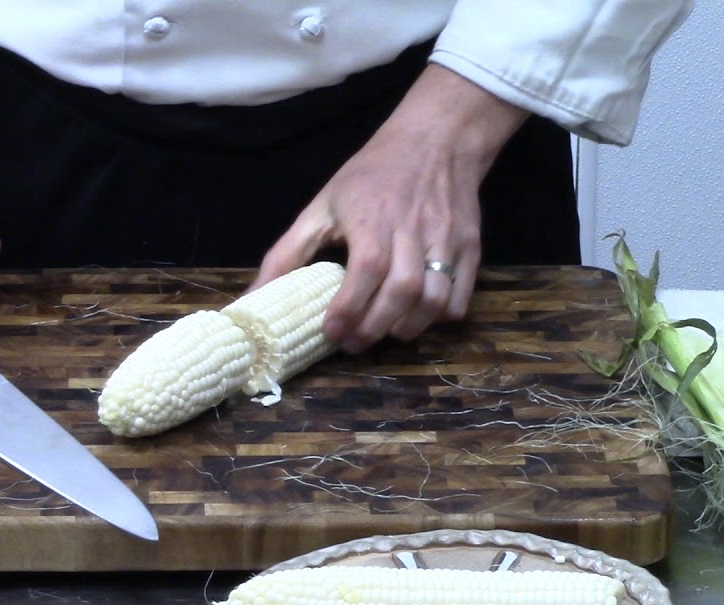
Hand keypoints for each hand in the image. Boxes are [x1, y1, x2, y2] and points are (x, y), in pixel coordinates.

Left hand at [253, 65, 527, 353]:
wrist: (435, 140)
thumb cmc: (371, 175)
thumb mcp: (321, 206)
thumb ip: (287, 254)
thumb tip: (252, 297)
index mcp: (372, 220)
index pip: (366, 272)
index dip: (349, 310)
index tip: (331, 333)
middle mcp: (414, 231)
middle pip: (402, 292)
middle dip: (375, 328)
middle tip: (354, 344)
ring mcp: (447, 240)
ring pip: (436, 298)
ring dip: (409, 327)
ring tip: (386, 333)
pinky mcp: (471, 247)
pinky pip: (461, 296)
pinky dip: (441, 316)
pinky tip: (418, 318)